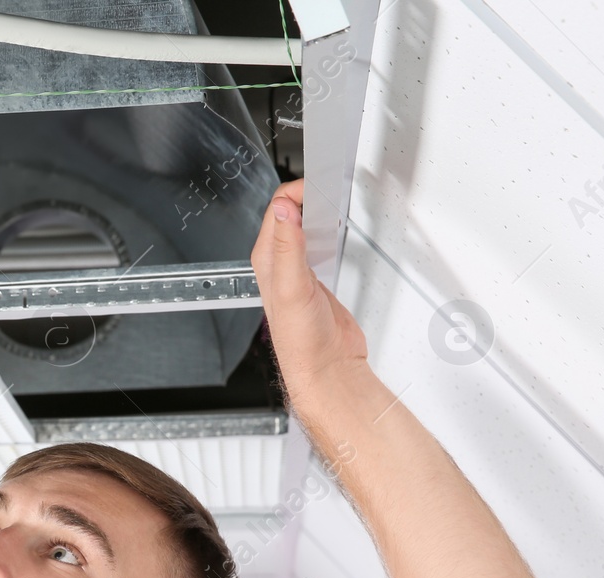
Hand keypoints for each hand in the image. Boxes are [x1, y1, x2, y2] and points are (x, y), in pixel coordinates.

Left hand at [250, 179, 368, 403]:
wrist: (325, 366)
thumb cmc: (302, 338)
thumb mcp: (294, 287)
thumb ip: (289, 246)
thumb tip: (284, 209)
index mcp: (267, 258)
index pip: (278, 207)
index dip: (300, 189)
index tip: (323, 184)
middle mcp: (278, 261)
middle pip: (290, 211)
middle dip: (309, 193)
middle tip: (332, 184)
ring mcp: (298, 268)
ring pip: (304, 226)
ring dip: (317, 209)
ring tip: (334, 198)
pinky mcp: (316, 277)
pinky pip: (318, 242)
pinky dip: (328, 229)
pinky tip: (336, 228)